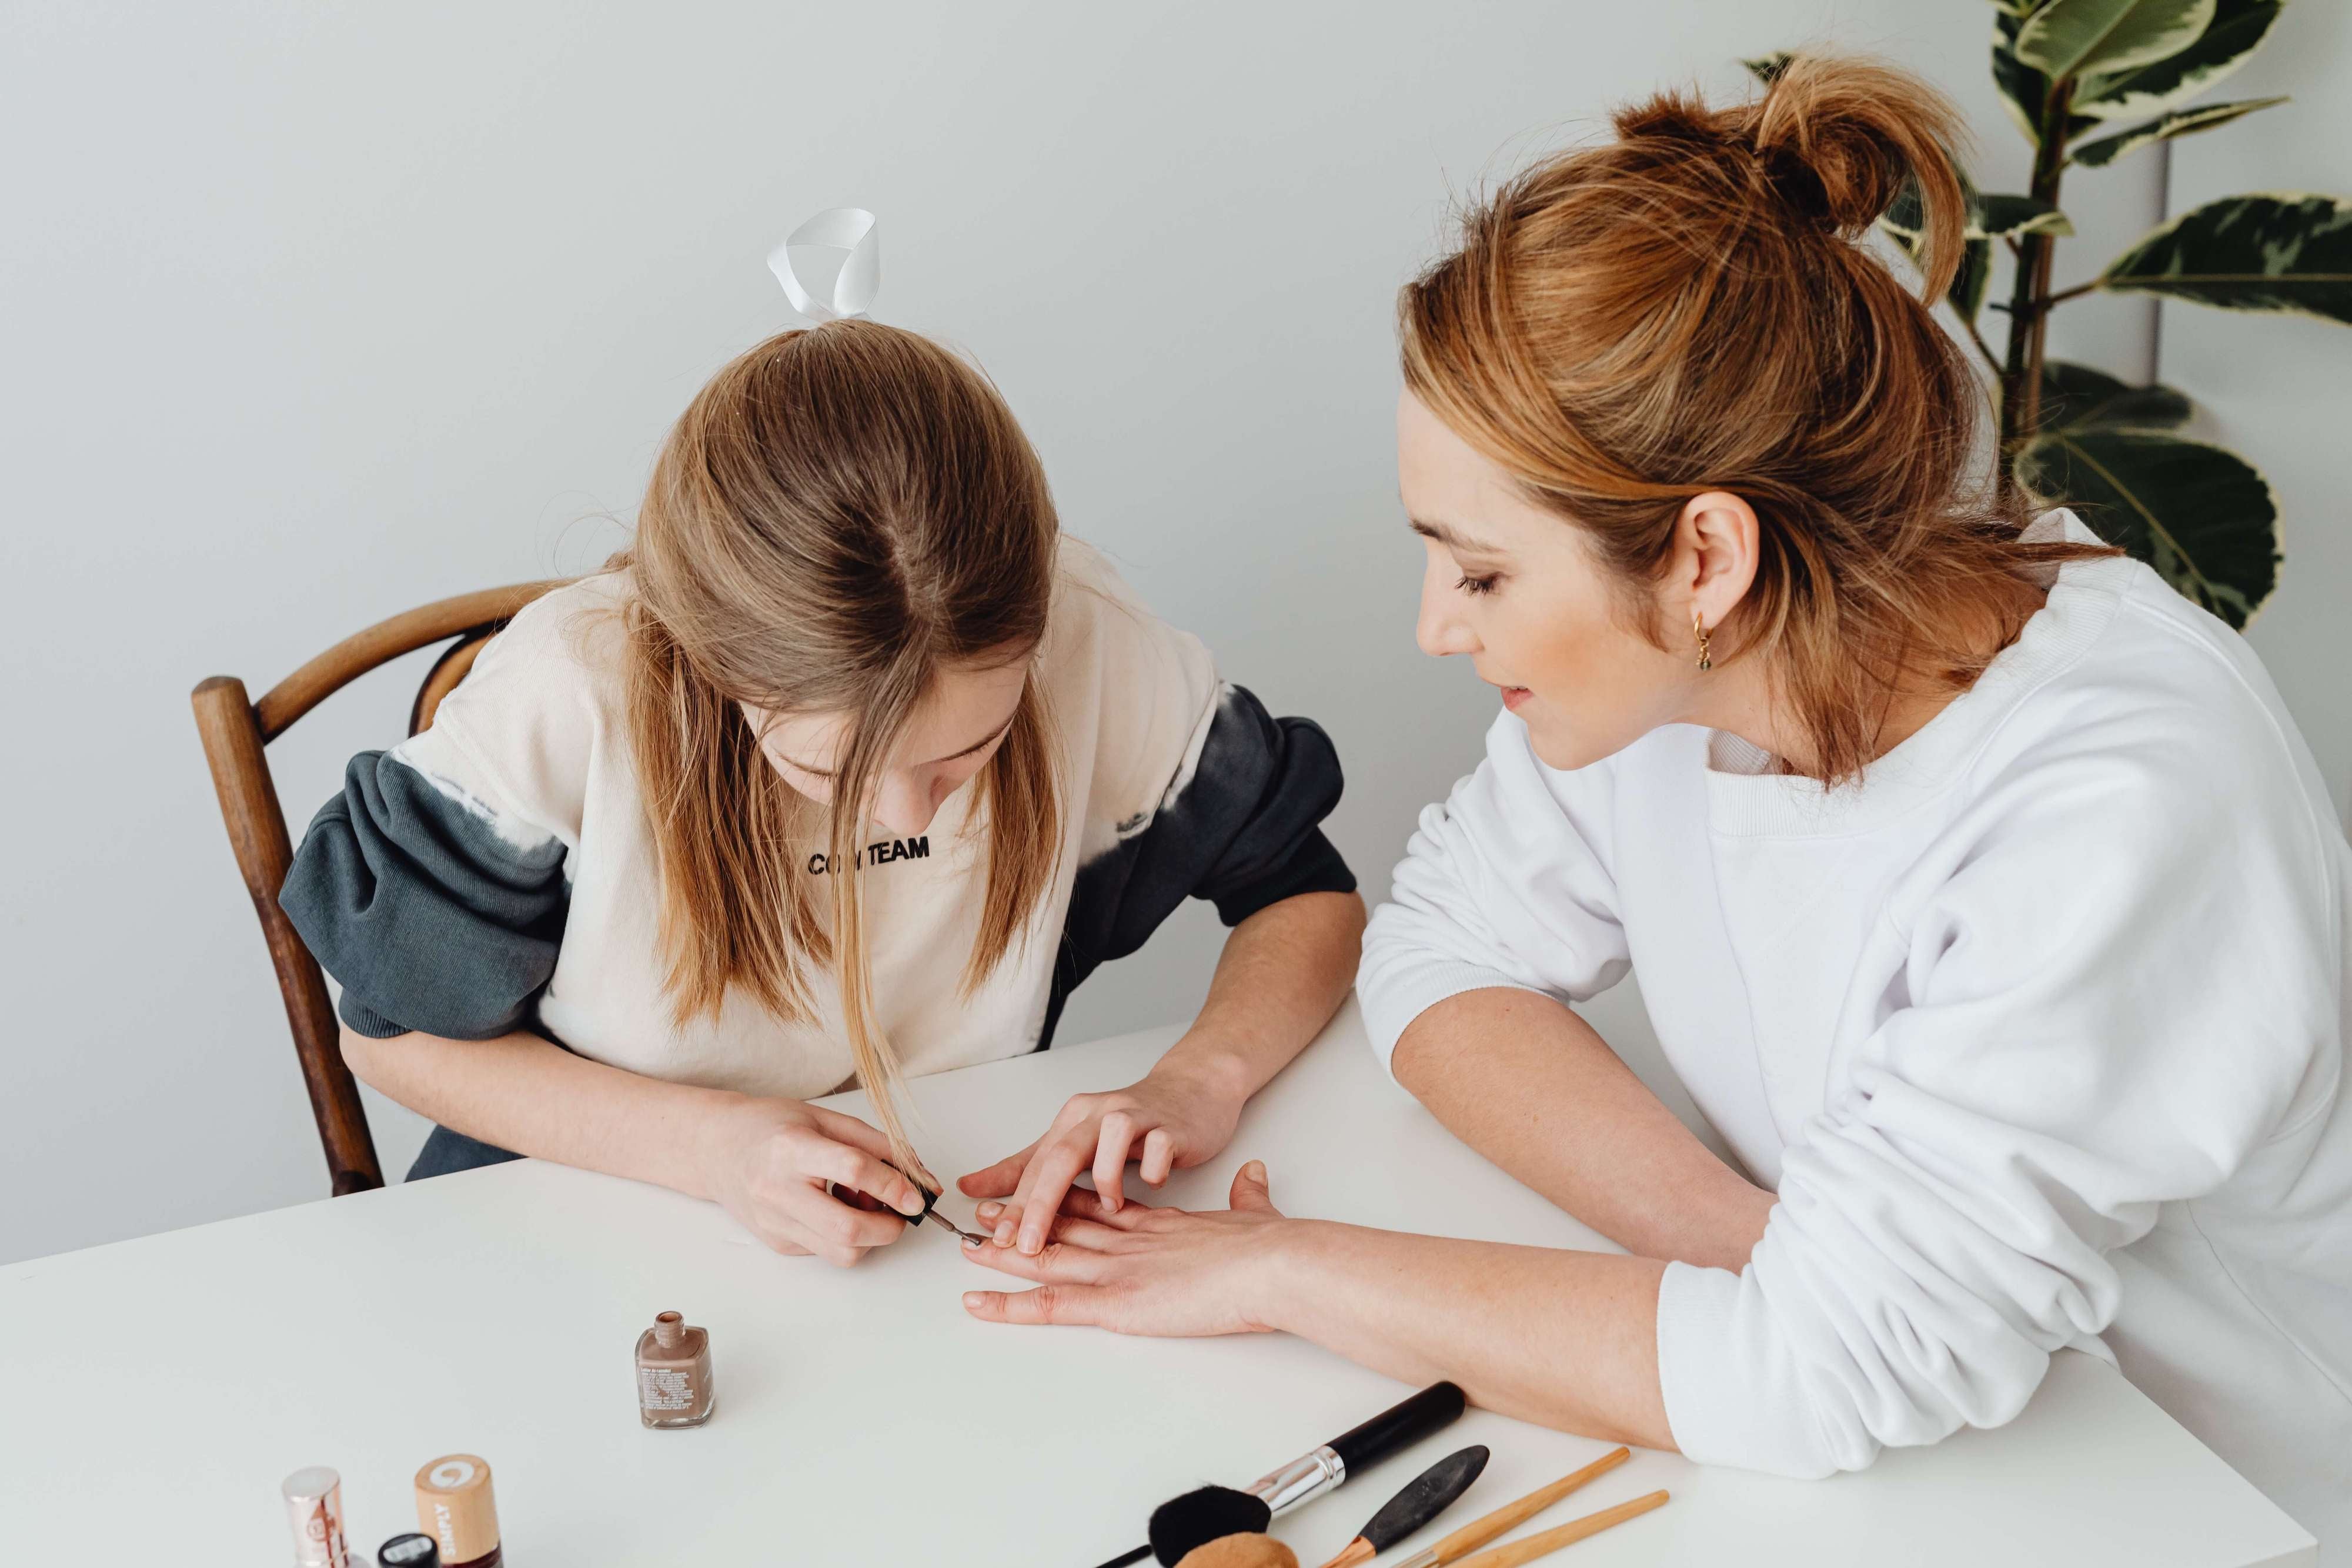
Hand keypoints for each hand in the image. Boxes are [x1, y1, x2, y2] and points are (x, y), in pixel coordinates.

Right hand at [699, 1096, 930, 1265]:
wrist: (718, 1149)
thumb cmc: (771, 1127)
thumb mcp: (825, 1118)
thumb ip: (875, 1144)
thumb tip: (919, 1176)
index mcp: (791, 1148)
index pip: (853, 1170)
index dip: (894, 1184)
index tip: (919, 1194)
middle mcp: (778, 1191)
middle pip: (847, 1229)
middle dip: (889, 1227)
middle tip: (901, 1211)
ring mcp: (775, 1223)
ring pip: (840, 1253)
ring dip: (870, 1237)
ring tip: (862, 1205)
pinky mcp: (777, 1243)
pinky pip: (826, 1251)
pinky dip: (845, 1237)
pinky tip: (835, 1208)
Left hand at [957, 1052, 1249, 1254]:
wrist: (1194, 1089)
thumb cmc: (1134, 1122)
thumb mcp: (1075, 1142)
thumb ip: (1026, 1167)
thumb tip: (971, 1186)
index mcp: (1072, 1120)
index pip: (1035, 1165)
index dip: (1012, 1204)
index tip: (993, 1240)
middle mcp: (1099, 1114)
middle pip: (1061, 1156)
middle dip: (1039, 1204)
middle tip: (1025, 1244)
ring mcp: (1137, 1116)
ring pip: (1109, 1142)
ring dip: (1105, 1180)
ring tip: (1110, 1208)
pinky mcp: (1173, 1125)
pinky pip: (1159, 1147)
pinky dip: (1152, 1170)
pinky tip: (1152, 1185)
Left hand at [959, 1161, 1296, 1335]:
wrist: (1275, 1262)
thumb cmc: (1271, 1246)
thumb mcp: (1254, 1213)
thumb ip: (1248, 1197)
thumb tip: (1254, 1177)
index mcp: (1160, 1222)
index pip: (1101, 1203)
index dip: (1067, 1197)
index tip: (1042, 1191)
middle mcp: (1130, 1236)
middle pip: (1064, 1219)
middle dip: (1023, 1215)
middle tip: (986, 1212)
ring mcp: (1119, 1266)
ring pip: (1047, 1253)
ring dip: (1005, 1251)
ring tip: (968, 1246)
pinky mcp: (1116, 1300)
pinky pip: (1049, 1303)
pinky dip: (1010, 1305)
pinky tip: (979, 1303)